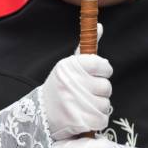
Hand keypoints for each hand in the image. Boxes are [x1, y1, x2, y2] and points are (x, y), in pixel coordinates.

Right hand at [42, 24, 112, 140]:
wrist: (41, 114)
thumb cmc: (60, 87)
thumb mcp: (69, 67)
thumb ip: (86, 49)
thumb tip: (100, 26)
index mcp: (70, 66)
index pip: (102, 65)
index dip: (103, 71)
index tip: (96, 76)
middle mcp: (72, 82)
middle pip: (106, 87)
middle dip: (100, 92)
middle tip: (87, 94)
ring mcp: (75, 102)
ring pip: (106, 105)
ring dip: (98, 107)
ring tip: (84, 106)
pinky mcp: (79, 120)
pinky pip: (102, 119)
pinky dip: (96, 120)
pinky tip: (85, 117)